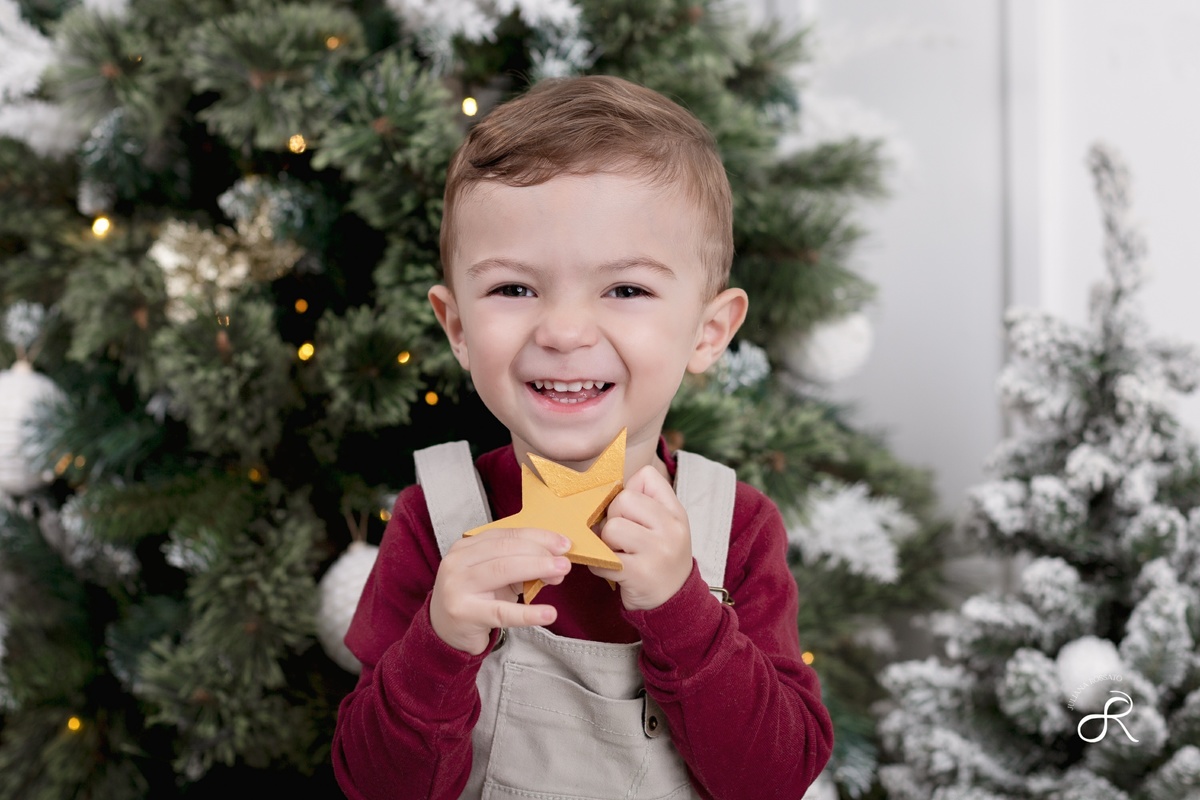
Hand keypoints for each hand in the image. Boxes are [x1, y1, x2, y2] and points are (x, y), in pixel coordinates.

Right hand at [430, 528, 572, 653]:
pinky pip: (501, 612)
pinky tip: (548, 613)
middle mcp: (457, 562)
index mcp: (466, 547)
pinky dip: (528, 613)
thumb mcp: (496, 578)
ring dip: (536, 569)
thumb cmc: (475, 599)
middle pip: (505, 549)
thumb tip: (557, 567)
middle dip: (539, 552)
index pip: (506, 535)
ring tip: (560, 574)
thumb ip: (523, 568)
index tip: (563, 543)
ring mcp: (457, 586)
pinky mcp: (463, 613)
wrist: (443, 632)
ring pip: (502, 570)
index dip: (537, 537)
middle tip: (565, 561)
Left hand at [589, 465, 692, 610]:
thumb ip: (644, 501)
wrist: (674, 601)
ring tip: (617, 553)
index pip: (647, 477)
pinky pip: (602, 558)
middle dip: (613, 517)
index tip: (630, 512)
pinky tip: (612, 569)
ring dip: (605, 543)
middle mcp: (671, 529)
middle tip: (620, 537)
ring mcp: (656, 552)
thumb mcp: (665, 525)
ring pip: (611, 528)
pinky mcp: (639, 574)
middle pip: (623, 500)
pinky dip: (599, 564)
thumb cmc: (661, 557)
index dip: (629, 491)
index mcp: (676, 512)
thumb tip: (609, 484)